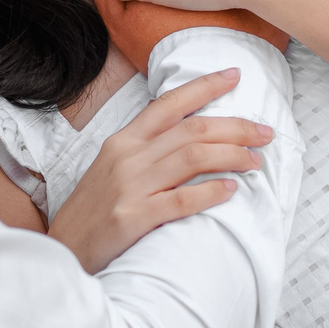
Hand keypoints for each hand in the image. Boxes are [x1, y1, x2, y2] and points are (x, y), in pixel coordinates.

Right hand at [46, 68, 273, 271]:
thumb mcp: (111, 168)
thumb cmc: (93, 211)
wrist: (62, 251)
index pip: (170, 103)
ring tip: (255, 161)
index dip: (205, 86)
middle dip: (236, 127)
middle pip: (192, 129)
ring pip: (192, 157)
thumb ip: (144, 148)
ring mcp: (130, 187)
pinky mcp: (133, 218)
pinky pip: (180, 199)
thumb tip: (184, 131)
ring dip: (232, 156)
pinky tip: (231, 190)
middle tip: (266, 133)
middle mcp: (128, 157)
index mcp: (123, 141)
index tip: (235, 75)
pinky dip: (210, 192)